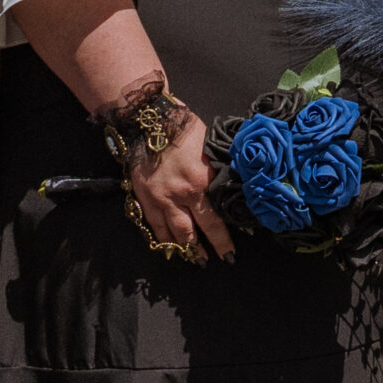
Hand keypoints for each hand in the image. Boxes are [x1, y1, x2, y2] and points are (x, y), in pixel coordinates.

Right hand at [127, 113, 235, 259]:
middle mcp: (179, 197)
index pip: (214, 221)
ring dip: (184, 249)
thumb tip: (239, 184)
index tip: (231, 253)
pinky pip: (154, 226)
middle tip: (214, 261)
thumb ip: (219, 171)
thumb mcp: (210, 148)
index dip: (223, 240)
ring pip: (172, 234)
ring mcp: (159, 200)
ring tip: (194, 259)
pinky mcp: (144, 198)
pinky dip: (162, 239)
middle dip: (204, 250)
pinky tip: (168, 246)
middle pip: (193, 232)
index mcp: (199, 184)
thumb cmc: (184, 129)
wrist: (148, 121)